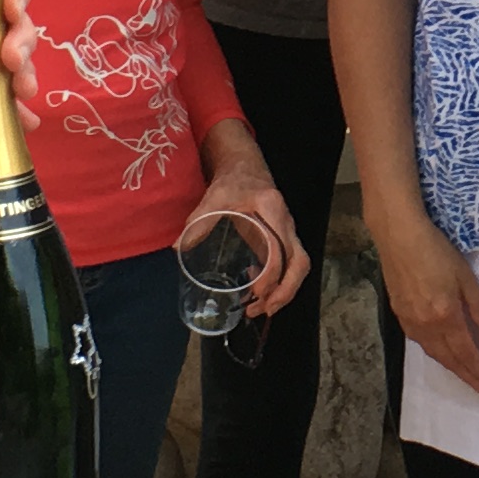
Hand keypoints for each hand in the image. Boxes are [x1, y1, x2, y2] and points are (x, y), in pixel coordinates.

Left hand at [183, 174, 309, 317]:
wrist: (246, 168)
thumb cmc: (233, 181)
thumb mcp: (215, 197)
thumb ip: (198, 221)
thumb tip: (178, 247)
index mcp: (272, 210)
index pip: (280, 248)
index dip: (271, 275)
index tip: (255, 292)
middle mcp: (286, 222)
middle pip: (300, 262)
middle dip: (285, 291)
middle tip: (263, 309)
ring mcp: (288, 231)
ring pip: (299, 265)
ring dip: (285, 291)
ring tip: (261, 309)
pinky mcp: (283, 238)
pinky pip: (291, 264)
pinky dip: (279, 282)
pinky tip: (257, 292)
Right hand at [376, 210, 478, 393]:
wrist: (399, 237)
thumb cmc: (436, 252)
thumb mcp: (465, 276)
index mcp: (445, 316)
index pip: (465, 350)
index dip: (477, 367)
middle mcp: (426, 324)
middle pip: (447, 357)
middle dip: (464, 373)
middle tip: (478, 387)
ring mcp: (410, 320)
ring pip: (431, 351)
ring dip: (448, 365)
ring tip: (461, 372)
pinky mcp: (399, 313)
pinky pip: (418, 341)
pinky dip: (432, 351)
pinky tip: (437, 350)